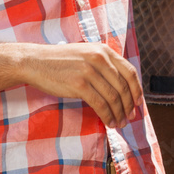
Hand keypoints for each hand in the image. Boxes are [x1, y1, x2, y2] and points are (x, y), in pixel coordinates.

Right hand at [26, 43, 143, 128]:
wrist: (36, 61)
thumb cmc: (61, 61)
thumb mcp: (86, 53)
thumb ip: (104, 64)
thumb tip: (121, 85)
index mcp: (104, 50)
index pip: (129, 71)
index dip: (136, 89)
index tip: (138, 102)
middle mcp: (99, 58)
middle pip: (123, 86)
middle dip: (129, 105)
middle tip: (130, 117)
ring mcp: (89, 71)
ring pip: (113, 97)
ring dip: (119, 113)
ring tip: (120, 123)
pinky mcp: (79, 84)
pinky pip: (100, 104)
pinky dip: (107, 115)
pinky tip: (109, 122)